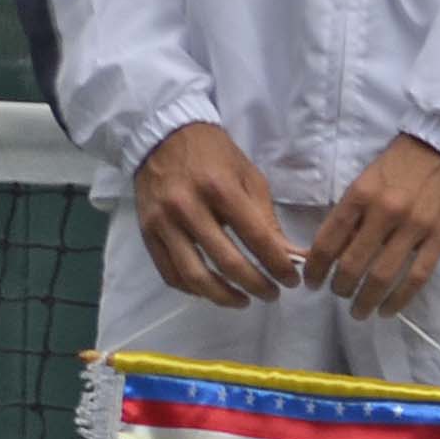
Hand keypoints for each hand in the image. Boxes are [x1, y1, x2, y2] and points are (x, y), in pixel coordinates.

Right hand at [131, 122, 301, 307]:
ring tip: (244, 301)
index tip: (292, 280)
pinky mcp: (146, 233)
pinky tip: (212, 292)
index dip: (278, 264)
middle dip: (256, 284)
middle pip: (226, 261)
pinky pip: (169, 272)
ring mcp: (162, 222)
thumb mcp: (249, 177)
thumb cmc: (214, 155)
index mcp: (220, 188)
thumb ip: (267, 219)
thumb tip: (291, 256)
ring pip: (194, 275)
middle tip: (273, 294)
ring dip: (223, 296)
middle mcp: (187, 207)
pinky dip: (192, 289)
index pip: (255, 237)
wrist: (163, 137)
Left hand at [306, 135, 439, 319]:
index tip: (312, 282)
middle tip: (338, 295)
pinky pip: (417, 277)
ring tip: (360, 311)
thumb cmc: (404, 161)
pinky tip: (389, 310)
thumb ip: (352, 212)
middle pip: (352, 265)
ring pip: (382, 276)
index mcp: (360, 195)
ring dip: (366, 300)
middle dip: (340, 288)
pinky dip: (400, 299)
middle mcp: (384, 213)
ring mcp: (414, 227)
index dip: (316, 269)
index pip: (328, 242)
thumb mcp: (367, 178)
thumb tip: (335, 249)